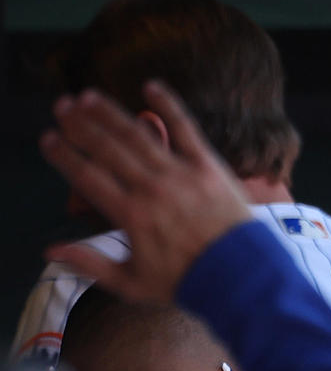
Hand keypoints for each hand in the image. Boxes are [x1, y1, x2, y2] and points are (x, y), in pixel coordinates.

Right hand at [40, 82, 252, 302]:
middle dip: (81, 125)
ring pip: (139, 135)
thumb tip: (51, 251)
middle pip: (108, 148)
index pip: (87, 177)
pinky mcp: (208, 165)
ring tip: (90, 96)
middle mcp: (152, 188)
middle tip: (62, 106)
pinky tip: (151, 87)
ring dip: (112, 113)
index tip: (49, 139)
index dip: (64, 155)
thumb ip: (90, 264)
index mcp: (131, 215)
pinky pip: (186, 129)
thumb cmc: (186, 280)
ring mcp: (181, 174)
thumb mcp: (132, 283)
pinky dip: (169, 106)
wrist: (240, 274)